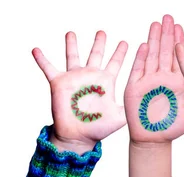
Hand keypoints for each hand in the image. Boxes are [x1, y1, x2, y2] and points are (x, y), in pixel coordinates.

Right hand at [33, 30, 127, 152]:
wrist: (79, 137)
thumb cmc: (99, 128)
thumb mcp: (120, 117)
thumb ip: (131, 106)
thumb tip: (146, 103)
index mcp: (106, 82)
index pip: (115, 63)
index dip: (121, 53)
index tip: (127, 42)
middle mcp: (91, 77)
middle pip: (96, 54)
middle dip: (99, 43)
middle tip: (102, 32)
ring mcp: (75, 78)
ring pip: (73, 56)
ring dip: (72, 44)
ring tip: (71, 33)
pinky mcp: (59, 84)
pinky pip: (48, 68)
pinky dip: (42, 59)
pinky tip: (36, 50)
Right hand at [124, 15, 183, 143]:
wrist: (153, 141)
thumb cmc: (172, 129)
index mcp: (178, 82)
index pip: (179, 57)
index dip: (180, 42)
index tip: (182, 27)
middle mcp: (163, 79)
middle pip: (165, 52)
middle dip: (167, 34)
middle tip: (169, 17)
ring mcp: (148, 82)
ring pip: (152, 56)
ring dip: (154, 40)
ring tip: (156, 24)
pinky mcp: (135, 89)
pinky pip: (138, 71)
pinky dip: (141, 58)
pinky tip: (144, 45)